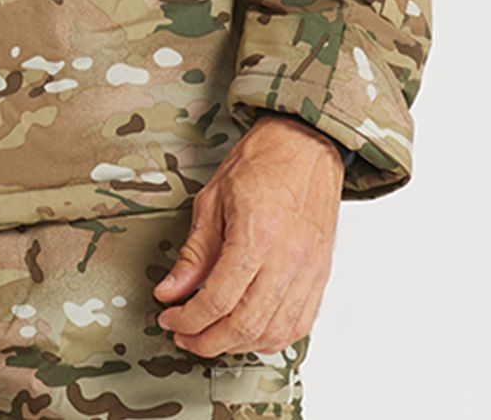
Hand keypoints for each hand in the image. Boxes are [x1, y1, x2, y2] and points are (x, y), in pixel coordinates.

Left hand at [152, 113, 344, 358]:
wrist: (306, 146)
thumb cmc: (262, 162)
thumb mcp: (213, 199)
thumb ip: (194, 251)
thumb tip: (171, 290)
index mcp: (257, 235)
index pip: (218, 299)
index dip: (188, 318)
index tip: (170, 319)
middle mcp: (288, 260)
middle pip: (245, 326)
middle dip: (208, 341)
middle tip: (184, 335)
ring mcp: (309, 272)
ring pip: (273, 334)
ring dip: (238, 345)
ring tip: (211, 335)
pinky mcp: (321, 277)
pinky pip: (299, 326)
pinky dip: (270, 339)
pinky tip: (248, 333)